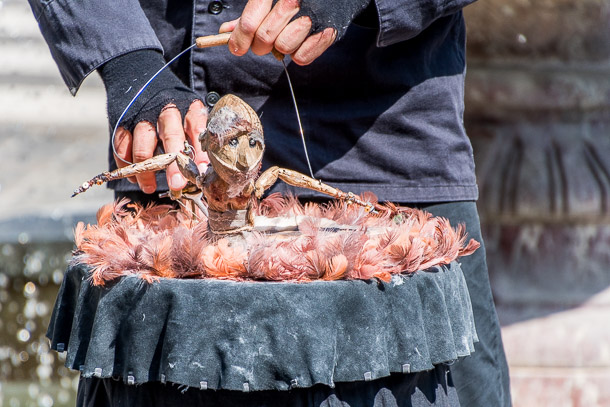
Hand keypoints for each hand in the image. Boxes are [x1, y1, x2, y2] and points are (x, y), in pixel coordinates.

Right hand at [113, 100, 209, 192]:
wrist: (141, 79)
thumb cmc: (174, 109)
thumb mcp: (190, 115)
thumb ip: (196, 139)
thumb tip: (202, 171)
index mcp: (188, 106)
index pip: (197, 126)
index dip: (200, 149)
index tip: (202, 170)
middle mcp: (165, 109)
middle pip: (171, 136)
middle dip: (174, 164)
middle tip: (177, 185)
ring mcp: (142, 115)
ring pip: (143, 145)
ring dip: (146, 171)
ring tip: (149, 187)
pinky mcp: (122, 121)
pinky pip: (122, 147)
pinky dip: (127, 165)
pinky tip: (135, 178)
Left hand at [219, 0, 336, 65]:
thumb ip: (251, 14)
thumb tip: (227, 31)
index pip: (250, 21)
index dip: (240, 38)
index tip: (237, 48)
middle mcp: (295, 1)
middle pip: (265, 38)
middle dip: (260, 45)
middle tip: (264, 42)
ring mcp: (313, 16)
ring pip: (284, 47)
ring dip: (282, 47)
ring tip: (287, 36)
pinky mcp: (328, 32)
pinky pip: (302, 57)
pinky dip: (299, 54)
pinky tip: (301, 42)